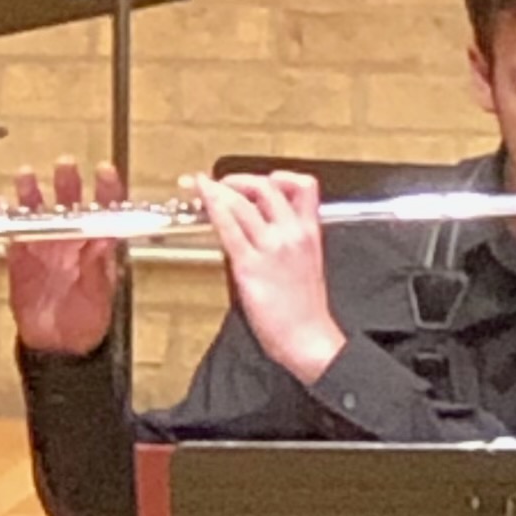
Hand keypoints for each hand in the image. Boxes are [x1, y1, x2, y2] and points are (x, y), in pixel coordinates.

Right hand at [8, 157, 124, 357]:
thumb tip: (104, 240)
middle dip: (67, 184)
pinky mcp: (21, 261)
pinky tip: (2, 206)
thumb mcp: (101, 295)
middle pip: (70, 205)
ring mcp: (44, 249)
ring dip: (32, 196)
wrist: (59, 345)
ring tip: (25, 177)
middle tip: (65, 166)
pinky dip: (6, 221)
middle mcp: (71, 241)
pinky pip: (12, 236)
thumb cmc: (87, 320)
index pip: (105, 210)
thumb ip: (99, 267)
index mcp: (96, 247)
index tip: (105, 171)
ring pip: (37, 215)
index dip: (106, 189)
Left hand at [193, 168, 342, 387]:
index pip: (304, 186)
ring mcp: (271, 247)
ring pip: (242, 202)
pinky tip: (204, 201)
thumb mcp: (307, 264)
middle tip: (224, 183)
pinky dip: (213, 208)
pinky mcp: (250, 264)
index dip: (281, 176)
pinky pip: (228, 227)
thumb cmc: (305, 310)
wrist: (308, 338)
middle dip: (240, 179)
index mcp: (310, 233)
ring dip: (219, 189)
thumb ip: (290, 241)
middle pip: (267, 186)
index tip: (264, 179)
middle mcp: (292, 234)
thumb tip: (263, 228)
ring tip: (205, 188)